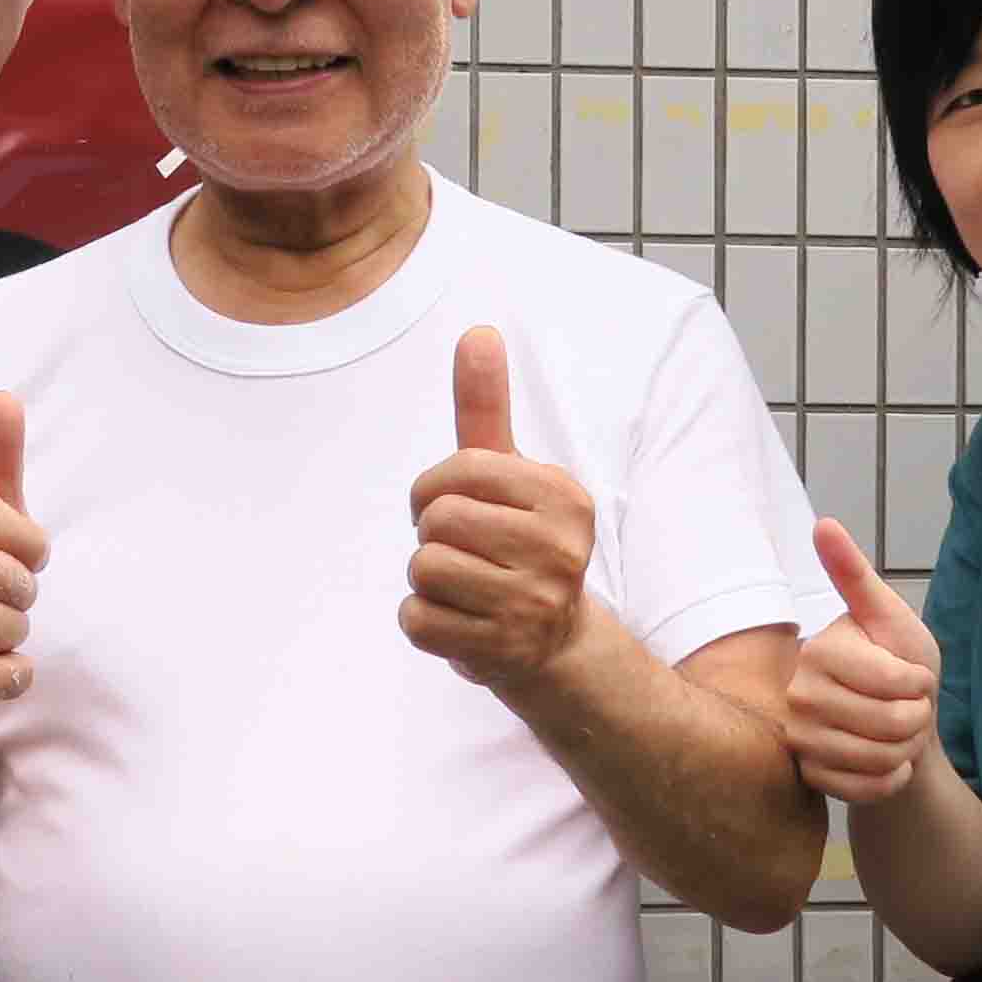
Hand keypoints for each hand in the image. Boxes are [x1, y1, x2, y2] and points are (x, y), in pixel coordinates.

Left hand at [400, 328, 594, 689]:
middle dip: (433, 536)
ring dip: (427, 580)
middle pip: (437, 519)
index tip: (454, 508)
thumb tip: (478, 331)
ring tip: (466, 588)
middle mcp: (558, 548)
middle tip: (465, 555)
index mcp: (564, 496)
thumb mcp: (510, 474)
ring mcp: (533, 603)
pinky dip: (423, 622)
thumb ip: (487, 408)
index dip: (435, 489)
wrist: (554, 643)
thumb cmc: (519, 543)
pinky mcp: (502, 650)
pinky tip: (460, 622)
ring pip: (424, 567)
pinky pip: (417, 619)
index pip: (459, 469)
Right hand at [782, 518, 943, 801]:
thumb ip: (856, 576)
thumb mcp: (889, 616)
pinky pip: (866, 788)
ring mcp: (799, 737)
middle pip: (889, 723)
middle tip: (909, 708)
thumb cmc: (897, 663)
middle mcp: (798, 694)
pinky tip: (888, 761)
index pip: (891, 681)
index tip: (912, 675)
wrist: (893, 723)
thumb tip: (823, 523)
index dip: (918, 683)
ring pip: (878, 758)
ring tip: (897, 733)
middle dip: (917, 719)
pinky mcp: (808, 774)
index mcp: (820, 650)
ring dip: (905, 750)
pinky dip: (891, 780)